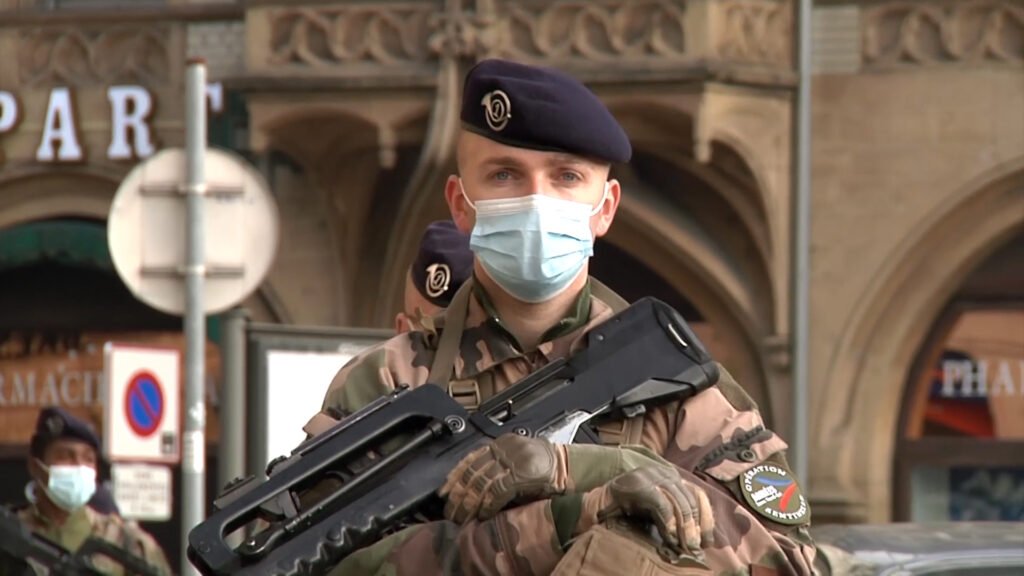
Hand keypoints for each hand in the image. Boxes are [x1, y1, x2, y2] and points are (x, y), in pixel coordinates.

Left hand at [439, 434, 569, 522]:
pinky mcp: (522, 475)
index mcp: (501, 444)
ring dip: (470, 504)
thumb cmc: (544, 468)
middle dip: (458, 495)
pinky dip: (489, 505)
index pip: (470, 459)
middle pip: (473, 473)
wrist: (570, 467)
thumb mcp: (516, 462)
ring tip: (463, 518)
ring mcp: (513, 461)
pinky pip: (498, 491)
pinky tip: (484, 515)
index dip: (454, 477)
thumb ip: (496, 469)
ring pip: (482, 483)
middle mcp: (505, 449)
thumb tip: (471, 492)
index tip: (443, 492)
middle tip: (451, 512)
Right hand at [581, 466, 713, 555]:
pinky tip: (670, 537)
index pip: (697, 495)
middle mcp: (664, 473)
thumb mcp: (655, 513)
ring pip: (679, 502)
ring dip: (685, 528)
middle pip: (691, 498)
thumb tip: (697, 538)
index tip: (708, 542)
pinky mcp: (639, 485)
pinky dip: (669, 522)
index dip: (706, 519)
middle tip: (696, 548)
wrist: (595, 505)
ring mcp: (651, 476)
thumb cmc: (626, 511)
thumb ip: (674, 517)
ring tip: (686, 546)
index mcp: (670, 477)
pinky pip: (662, 504)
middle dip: (696, 527)